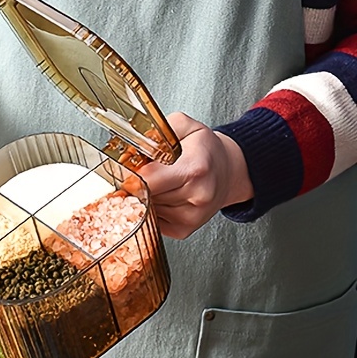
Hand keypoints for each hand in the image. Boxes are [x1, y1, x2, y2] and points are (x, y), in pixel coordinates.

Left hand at [138, 112, 253, 238]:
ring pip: (147, 210)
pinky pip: (152, 221)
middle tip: (144, 174)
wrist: (228, 172)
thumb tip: (133, 147)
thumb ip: (159, 130)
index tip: (129, 170)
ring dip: (145, 198)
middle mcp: (197, 195)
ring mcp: (191, 216)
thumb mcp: (187, 127)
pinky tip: (164, 197)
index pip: (148, 180)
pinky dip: (152, 210)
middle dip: (138, 185)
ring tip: (160, 184)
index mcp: (195, 168)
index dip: (132, 175)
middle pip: (145, 196)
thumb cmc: (205, 151)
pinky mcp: (183, 230)